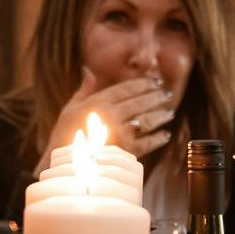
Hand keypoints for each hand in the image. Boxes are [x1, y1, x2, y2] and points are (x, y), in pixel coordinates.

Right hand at [51, 67, 179, 161]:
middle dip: (156, 97)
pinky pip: (148, 143)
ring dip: (160, 115)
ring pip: (147, 120)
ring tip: (169, 112)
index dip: (144, 84)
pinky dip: (158, 138)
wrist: (65, 164)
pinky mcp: (126, 151)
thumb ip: (84, 89)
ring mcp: (120, 133)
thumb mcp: (70, 108)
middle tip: (167, 94)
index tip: (155, 82)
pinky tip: (165, 135)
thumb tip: (88, 69)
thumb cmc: (65, 135)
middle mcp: (111, 115)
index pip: (127, 88)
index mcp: (99, 103)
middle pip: (140, 102)